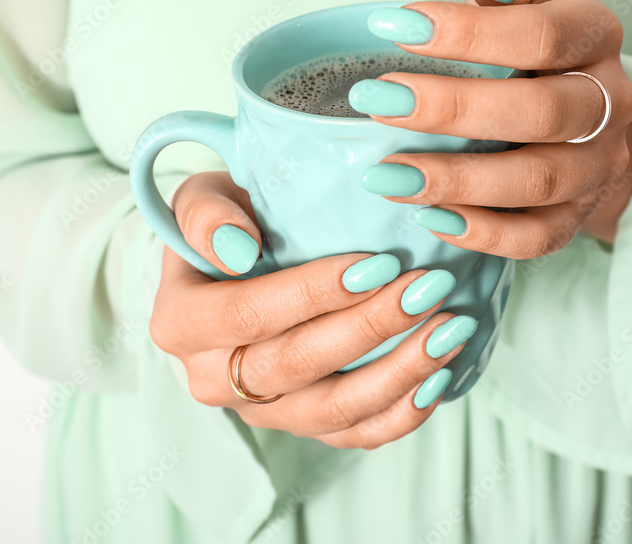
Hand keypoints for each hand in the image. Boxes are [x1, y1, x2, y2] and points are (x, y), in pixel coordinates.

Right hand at [149, 171, 477, 448]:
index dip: (312, 293)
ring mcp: (259, 410)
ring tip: (450, 329)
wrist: (232, 265)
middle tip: (429, 288)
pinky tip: (440, 375)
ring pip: (332, 410)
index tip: (377, 263)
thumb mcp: (201, 197)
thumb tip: (236, 248)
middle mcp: (212, 379)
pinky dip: (401, 412)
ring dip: (399, 373)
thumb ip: (204, 213)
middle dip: (370, 328)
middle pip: (297, 365)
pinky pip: (353, 434)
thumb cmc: (227, 220)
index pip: (247, 315)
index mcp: (180, 324)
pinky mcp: (299, 425)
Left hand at [354, 0, 631, 255]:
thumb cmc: (537, 55)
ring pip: (538, 181)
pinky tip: (427, 217)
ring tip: (385, 174)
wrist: (585, 121)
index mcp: (596, 37)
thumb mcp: (528, 6)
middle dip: (452, 109)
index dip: (468, 33)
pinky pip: (537, 237)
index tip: (395, 28)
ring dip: (456, 180)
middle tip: (378, 101)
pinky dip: (481, 233)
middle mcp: (610, 103)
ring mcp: (599, 166)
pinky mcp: (578, 217)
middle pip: (541, 112)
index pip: (541, 34)